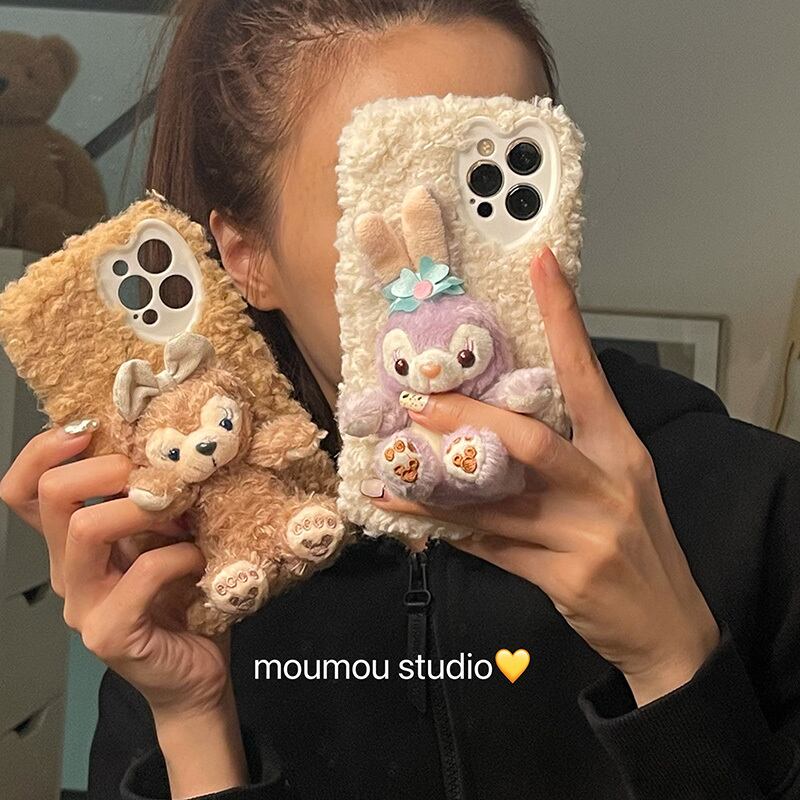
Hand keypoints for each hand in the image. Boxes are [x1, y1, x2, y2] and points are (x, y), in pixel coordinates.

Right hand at [0, 424, 247, 794]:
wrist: (196, 673)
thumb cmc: (184, 596)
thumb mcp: (163, 537)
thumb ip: (152, 502)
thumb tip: (169, 444)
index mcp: (73, 544)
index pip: (24, 490)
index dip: (43, 451)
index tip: (90, 428)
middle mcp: (67, 571)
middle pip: (53, 495)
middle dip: (110, 468)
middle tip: (156, 474)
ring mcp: (83, 605)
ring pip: (86, 528)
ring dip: (142, 507)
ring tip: (182, 515)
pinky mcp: (110, 633)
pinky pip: (142, 572)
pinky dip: (179, 555)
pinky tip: (200, 560)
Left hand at [370, 247, 720, 705]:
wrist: (668, 626)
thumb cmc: (639, 542)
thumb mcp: (621, 484)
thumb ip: (571, 451)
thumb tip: (502, 421)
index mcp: (622, 449)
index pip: (589, 372)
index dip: (563, 316)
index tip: (540, 264)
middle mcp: (605, 485)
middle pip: (528, 441)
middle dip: (467, 422)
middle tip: (417, 405)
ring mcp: (585, 534)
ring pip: (495, 501)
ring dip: (437, 486)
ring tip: (391, 469)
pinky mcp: (562, 576)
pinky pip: (490, 546)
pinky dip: (449, 531)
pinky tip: (413, 521)